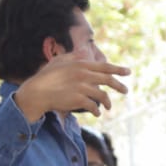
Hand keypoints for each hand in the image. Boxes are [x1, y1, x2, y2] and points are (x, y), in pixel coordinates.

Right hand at [12, 57, 129, 121]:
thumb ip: (72, 56)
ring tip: (108, 107)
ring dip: (107, 103)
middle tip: (126, 91)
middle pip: (107, 80)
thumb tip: (82, 52)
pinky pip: (94, 106)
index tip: (128, 72)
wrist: (37, 92)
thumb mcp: (59, 61)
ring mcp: (82, 87)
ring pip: (102, 96)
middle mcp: (84, 75)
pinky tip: (97, 113)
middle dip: (119, 86)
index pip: (104, 67)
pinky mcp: (78, 100)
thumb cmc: (46, 76)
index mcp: (81, 64)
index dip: (117, 69)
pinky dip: (96, 111)